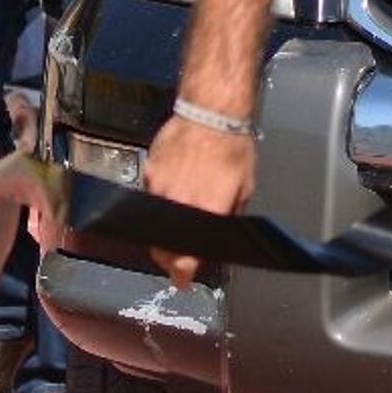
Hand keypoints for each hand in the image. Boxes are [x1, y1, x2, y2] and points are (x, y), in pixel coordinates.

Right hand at [142, 114, 256, 287]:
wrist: (210, 111)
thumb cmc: (232, 147)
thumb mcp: (243, 188)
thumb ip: (228, 218)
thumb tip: (221, 240)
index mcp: (203, 212)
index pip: (182, 258)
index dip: (181, 273)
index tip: (182, 281)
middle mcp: (176, 204)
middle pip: (162, 247)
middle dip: (170, 257)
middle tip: (180, 257)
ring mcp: (158, 188)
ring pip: (153, 223)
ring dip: (165, 228)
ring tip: (179, 218)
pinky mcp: (148, 172)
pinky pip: (150, 196)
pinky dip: (160, 200)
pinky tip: (176, 188)